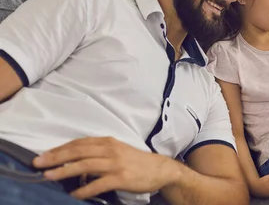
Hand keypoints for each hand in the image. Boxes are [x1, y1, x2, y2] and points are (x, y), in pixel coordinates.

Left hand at [33, 137, 176, 199]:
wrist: (159, 169)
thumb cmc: (136, 161)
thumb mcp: (117, 151)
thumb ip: (99, 153)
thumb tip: (75, 163)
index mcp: (108, 142)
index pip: (79, 143)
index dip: (60, 148)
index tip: (44, 155)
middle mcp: (110, 150)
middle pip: (78, 151)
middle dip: (56, 157)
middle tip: (38, 163)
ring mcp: (115, 164)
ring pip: (85, 165)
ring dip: (65, 171)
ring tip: (49, 176)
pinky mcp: (120, 178)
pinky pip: (98, 184)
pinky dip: (84, 190)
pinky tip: (73, 195)